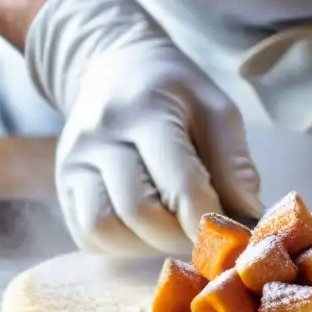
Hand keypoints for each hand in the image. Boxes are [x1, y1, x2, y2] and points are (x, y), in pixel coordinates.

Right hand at [26, 0, 261, 256]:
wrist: (114, 68)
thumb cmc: (175, 93)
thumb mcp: (216, 110)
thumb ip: (235, 164)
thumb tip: (248, 220)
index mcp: (146, 112)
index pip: (180, 184)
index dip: (209, 220)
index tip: (230, 234)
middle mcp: (100, 137)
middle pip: (140, 213)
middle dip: (180, 235)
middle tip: (203, 232)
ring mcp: (73, 163)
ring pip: (105, 230)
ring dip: (147, 244)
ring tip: (173, 227)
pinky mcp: (63, 185)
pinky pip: (88, 235)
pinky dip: (123, 243)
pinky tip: (145, 226)